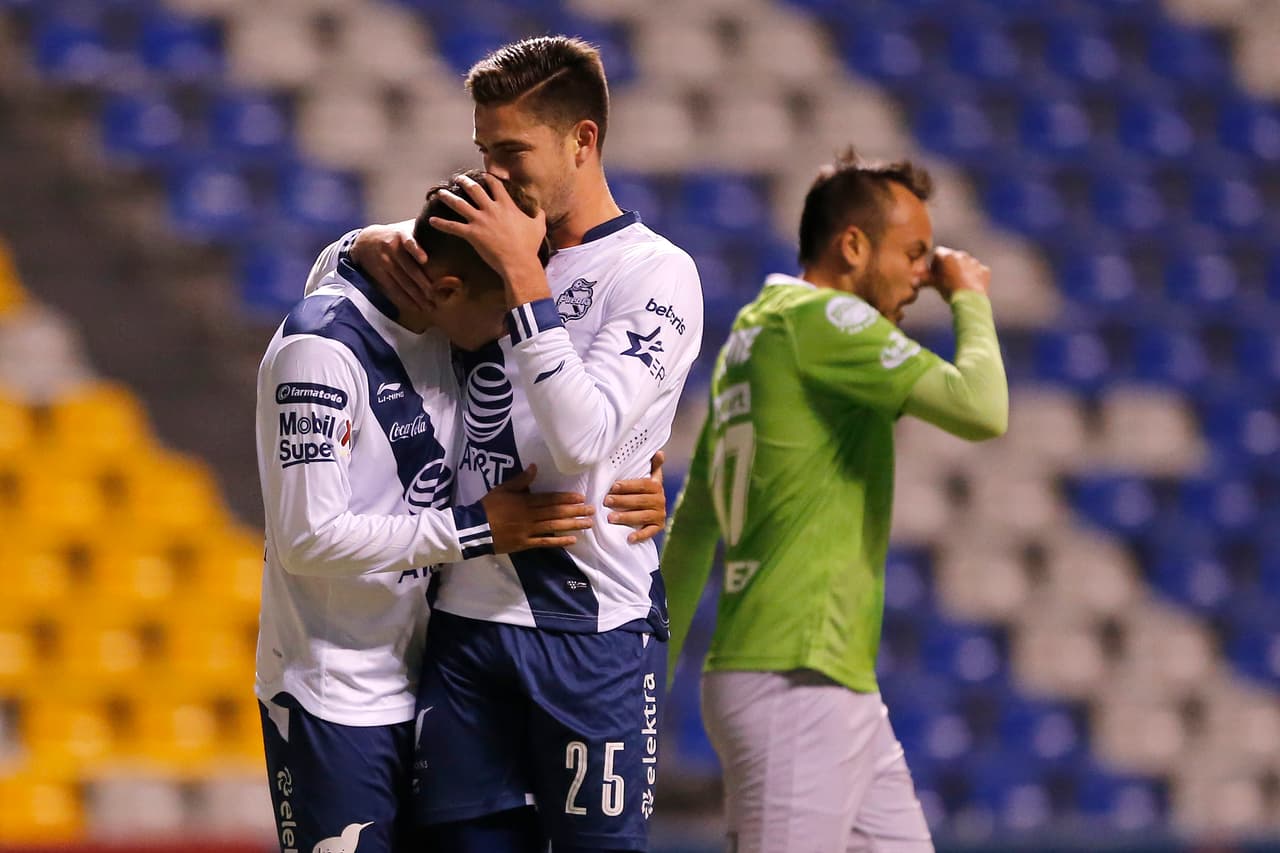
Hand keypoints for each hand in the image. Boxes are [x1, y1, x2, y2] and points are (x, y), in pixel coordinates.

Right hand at [350, 221, 432, 311]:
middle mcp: (392, 249)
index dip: (416, 250)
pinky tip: (415, 307)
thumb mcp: (406, 227)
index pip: (409, 242)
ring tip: (430, 307)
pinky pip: (393, 289)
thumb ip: (423, 228)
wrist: (366, 240)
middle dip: (424, 285)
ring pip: (402, 282)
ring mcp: (385, 263)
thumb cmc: (396, 234)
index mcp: (401, 235)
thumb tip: (447, 227)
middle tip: (437, 297)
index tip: (424, 260)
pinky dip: (404, 300)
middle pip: (409, 269)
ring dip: (417, 297)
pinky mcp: (380, 274)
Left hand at [429, 173, 550, 305]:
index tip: (483, 174)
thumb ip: (538, 214)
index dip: (488, 177)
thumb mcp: (538, 226)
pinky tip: (432, 221)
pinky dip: (441, 224)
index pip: (495, 185)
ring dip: (448, 197)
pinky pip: (453, 227)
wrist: (519, 262)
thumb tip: (539, 210)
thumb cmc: (529, 246)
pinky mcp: (472, 234)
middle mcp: (491, 209)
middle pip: (474, 189)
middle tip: (458, 178)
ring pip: (459, 204)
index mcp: (506, 205)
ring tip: (439, 193)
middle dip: (464, 182)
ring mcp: (480, 220)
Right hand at [480, 465, 594, 553]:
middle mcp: (529, 515)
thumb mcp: (503, 488)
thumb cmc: (488, 506)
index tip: (580, 497)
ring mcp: (528, 531)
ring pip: (554, 527)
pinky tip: (572, 540)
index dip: (566, 498)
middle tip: (592, 510)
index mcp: (525, 501)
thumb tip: (534, 467)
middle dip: (575, 511)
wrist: (474, 527)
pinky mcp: (525, 544)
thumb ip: (520, 480)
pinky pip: (544, 542)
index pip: (549, 499)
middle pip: (555, 512)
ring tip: (588, 524)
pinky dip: (559, 542)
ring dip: (572, 525)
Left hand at [605, 451, 666, 543]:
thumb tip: (660, 452)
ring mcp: (660, 514)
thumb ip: (653, 466)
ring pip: (642, 516)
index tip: (613, 486)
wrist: (654, 509)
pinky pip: (649, 532)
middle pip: (640, 500)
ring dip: (626, 517)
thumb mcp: (650, 477)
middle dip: (622, 501)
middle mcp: (660, 500)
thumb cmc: (645, 490)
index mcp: (657, 486)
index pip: (643, 484)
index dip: (628, 485)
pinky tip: (629, 538)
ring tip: (610, 518)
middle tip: (606, 501)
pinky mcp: (658, 527)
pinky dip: (640, 535)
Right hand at [927, 246, 989, 299]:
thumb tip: (913, 280)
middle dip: (949, 265)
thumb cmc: (949, 290)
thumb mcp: (934, 284)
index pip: (937, 253)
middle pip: (952, 256)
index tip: (935, 273)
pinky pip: (978, 270)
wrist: (969, 299)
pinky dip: (974, 276)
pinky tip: (970, 286)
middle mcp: (962, 254)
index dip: (935, 263)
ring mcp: (974, 262)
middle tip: (946, 279)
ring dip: (962, 270)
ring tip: (958, 284)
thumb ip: (924, 278)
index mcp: (947, 255)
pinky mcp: (984, 270)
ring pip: (966, 263)